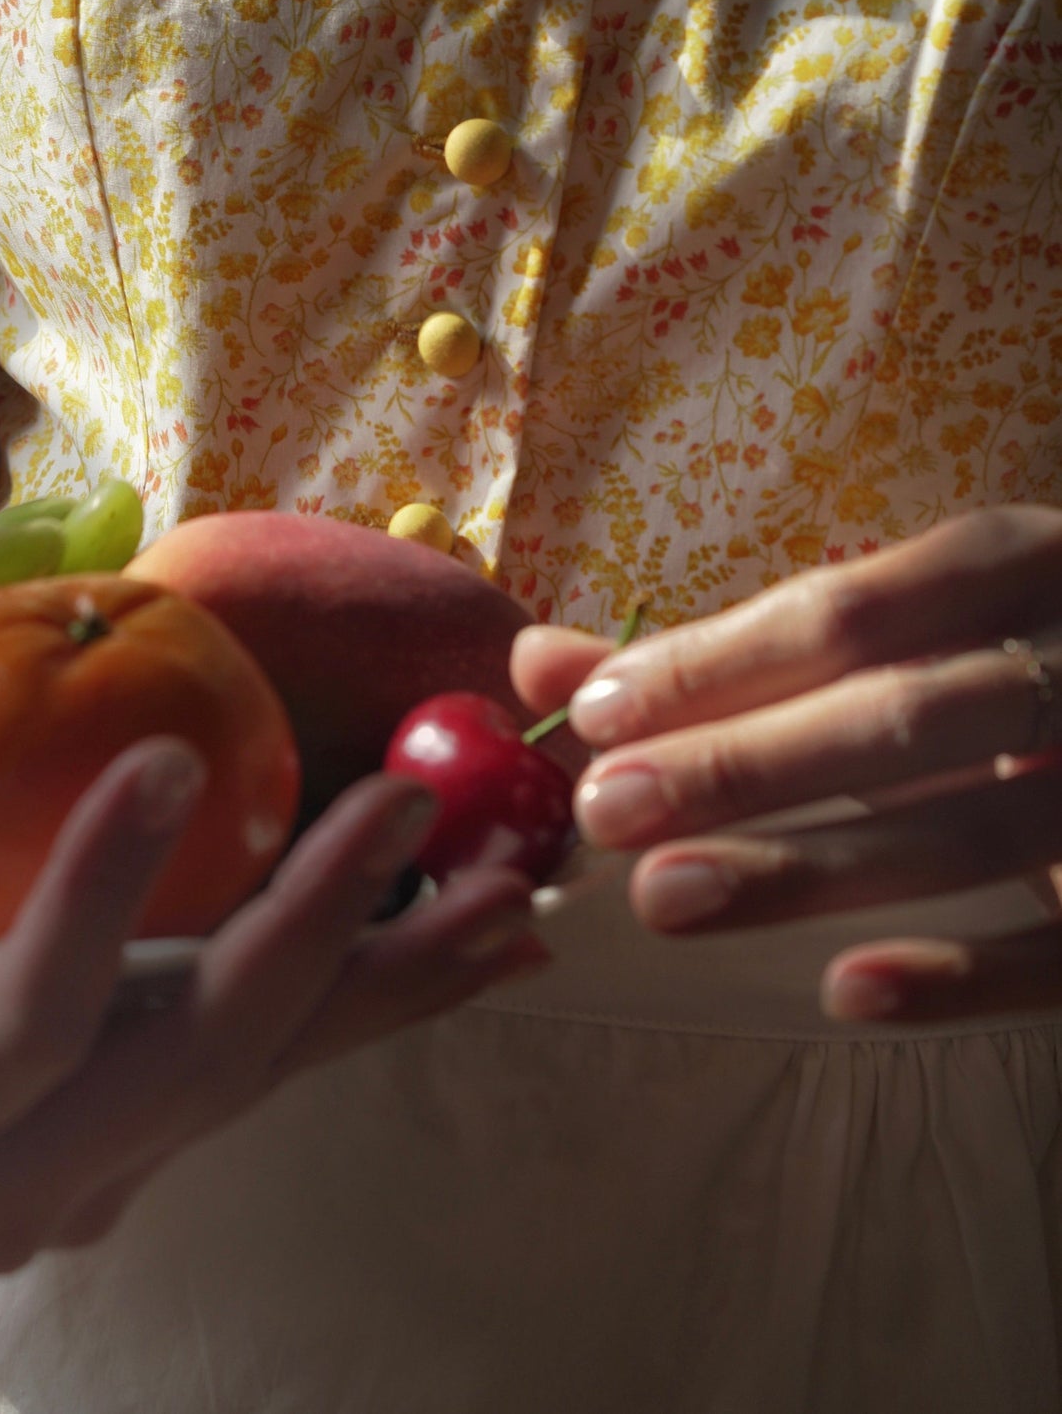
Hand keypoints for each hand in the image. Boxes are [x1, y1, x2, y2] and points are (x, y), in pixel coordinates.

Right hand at [0, 739, 543, 1266]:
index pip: (29, 1020)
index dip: (97, 899)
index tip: (161, 755)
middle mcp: (41, 1182)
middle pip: (201, 1059)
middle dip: (313, 938)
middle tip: (406, 812)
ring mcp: (112, 1173)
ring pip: (271, 1071)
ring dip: (392, 982)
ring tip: (513, 891)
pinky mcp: (151, 1143)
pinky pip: (276, 1068)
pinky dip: (376, 1004)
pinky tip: (471, 944)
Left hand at [511, 506, 1061, 1023]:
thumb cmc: (1012, 670)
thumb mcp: (898, 636)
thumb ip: (726, 654)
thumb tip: (540, 661)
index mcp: (1022, 564)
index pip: (854, 608)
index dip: (721, 660)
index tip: (592, 712)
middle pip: (901, 712)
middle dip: (743, 762)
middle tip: (606, 811)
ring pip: (970, 826)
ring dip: (810, 865)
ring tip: (666, 896)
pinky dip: (962, 973)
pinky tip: (847, 990)